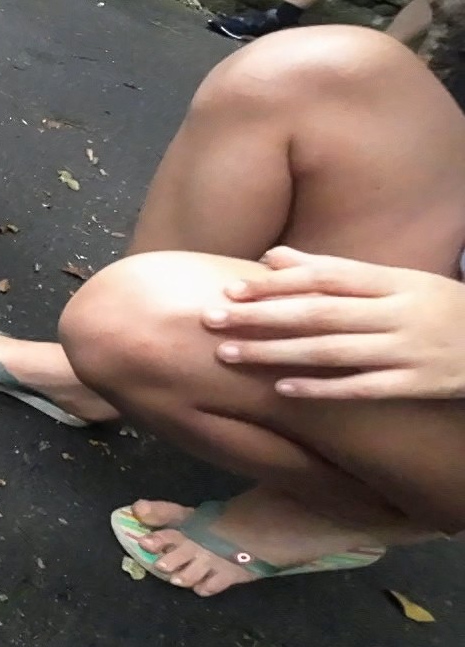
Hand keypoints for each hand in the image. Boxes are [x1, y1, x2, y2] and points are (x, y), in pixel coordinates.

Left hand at [203, 247, 464, 399]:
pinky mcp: (418, 384)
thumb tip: (272, 257)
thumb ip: (333, 272)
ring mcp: (409, 349)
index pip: (326, 278)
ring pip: (333, 350)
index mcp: (392, 281)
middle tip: (212, 320)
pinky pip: (364, 387)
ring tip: (229, 354)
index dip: (276, 284)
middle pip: (320, 313)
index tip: (230, 289)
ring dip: (277, 353)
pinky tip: (282, 389)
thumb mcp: (394, 282)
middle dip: (262, 317)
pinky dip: (322, 388)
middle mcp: (399, 312)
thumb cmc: (435, 309)